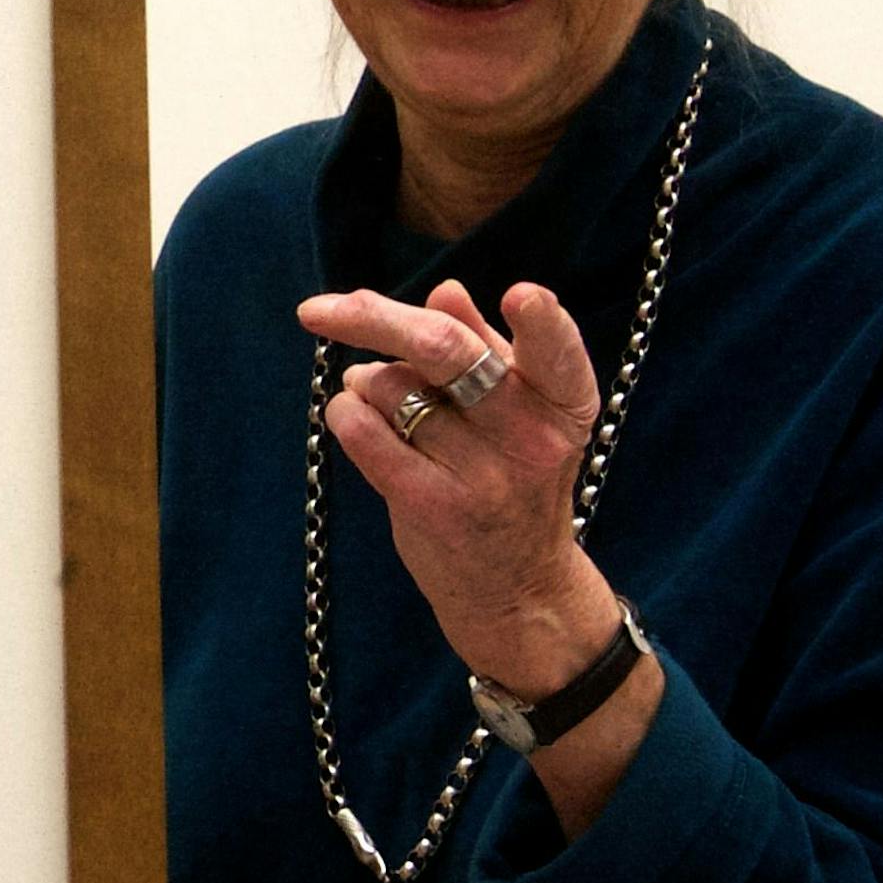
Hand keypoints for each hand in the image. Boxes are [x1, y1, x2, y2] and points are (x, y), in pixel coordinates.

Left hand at [295, 278, 618, 687]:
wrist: (517, 589)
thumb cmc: (513, 480)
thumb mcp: (522, 412)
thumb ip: (488, 347)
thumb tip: (443, 292)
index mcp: (563, 400)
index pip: (557, 350)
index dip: (541, 321)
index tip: (520, 294)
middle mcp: (530, 435)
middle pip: (444, 348)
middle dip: (372, 317)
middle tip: (319, 312)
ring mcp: (481, 475)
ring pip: (389, 385)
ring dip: (365, 381)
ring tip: (383, 402)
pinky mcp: (431, 505)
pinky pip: (364, 432)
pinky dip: (346, 414)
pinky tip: (355, 417)